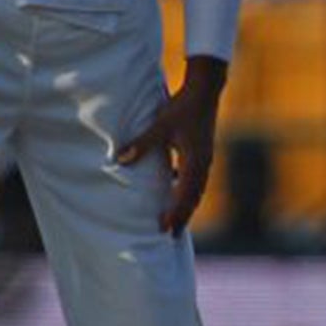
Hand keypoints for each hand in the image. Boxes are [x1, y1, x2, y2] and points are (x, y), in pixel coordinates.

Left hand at [118, 56, 225, 234]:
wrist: (205, 90)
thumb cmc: (183, 107)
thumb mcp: (160, 125)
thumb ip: (142, 144)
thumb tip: (120, 161)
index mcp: (195, 161)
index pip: (185, 194)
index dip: (175, 213)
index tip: (165, 229)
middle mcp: (203, 164)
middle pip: (194, 197)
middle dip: (183, 216)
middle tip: (171, 235)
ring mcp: (205, 158)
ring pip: (196, 189)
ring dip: (186, 204)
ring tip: (176, 219)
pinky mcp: (203, 151)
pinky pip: (195, 178)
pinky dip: (186, 189)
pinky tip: (174, 187)